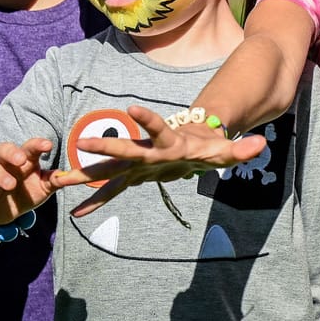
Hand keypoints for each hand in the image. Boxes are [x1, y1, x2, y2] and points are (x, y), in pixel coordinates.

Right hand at [0, 138, 60, 225]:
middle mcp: (7, 164)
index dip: (37, 144)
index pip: (30, 147)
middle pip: (3, 149)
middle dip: (12, 153)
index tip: (48, 146)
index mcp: (26, 160)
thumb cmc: (29, 192)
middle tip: (21, 160)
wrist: (7, 211)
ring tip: (10, 185)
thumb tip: (70, 176)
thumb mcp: (44, 187)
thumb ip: (55, 180)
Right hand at [49, 105, 266, 217]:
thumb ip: (241, 149)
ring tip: (57, 180)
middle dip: (105, 147)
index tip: (132, 108)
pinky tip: (76, 212)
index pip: (158, 128)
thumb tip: (262, 144)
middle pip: (125, 149)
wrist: (190, 144)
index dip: (148, 119)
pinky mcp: (132, 177)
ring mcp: (136, 164)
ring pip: (108, 170)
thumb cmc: (207, 147)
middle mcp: (146, 151)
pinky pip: (111, 191)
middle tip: (83, 144)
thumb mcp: (226, 151)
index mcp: (168, 143)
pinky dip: (95, 201)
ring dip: (85, 174)